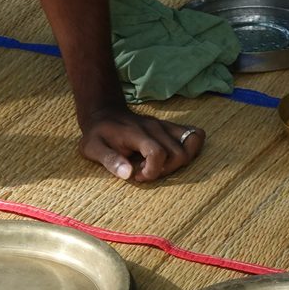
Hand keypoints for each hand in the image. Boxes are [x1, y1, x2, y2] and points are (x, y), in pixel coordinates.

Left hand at [78, 108, 203, 182]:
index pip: (158, 153)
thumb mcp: (92, 148)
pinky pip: (195, 135)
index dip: (151, 171)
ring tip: (157, 165)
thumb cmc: (98, 134)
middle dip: (166, 170)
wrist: (105, 114)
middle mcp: (156, 128)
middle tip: (145, 171)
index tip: (136, 175)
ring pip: (192, 144)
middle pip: (179, 153)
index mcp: (137, 134)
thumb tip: (127, 174)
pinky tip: (170, 158)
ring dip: (178, 162)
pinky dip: (190, 150)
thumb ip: (109, 160)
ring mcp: (166, 127)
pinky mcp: (171, 128)